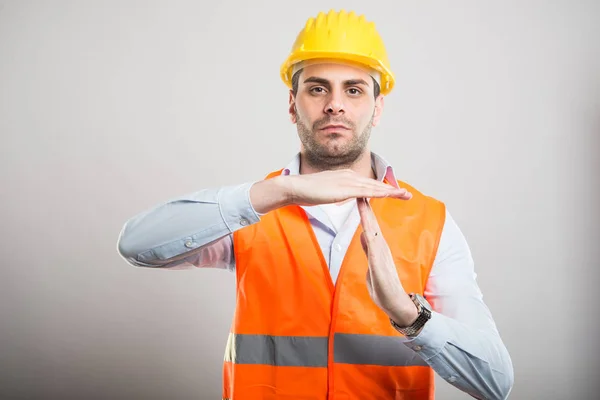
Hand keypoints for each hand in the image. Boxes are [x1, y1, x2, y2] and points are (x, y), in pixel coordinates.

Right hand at [284, 169, 411, 205]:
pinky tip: (389, 195)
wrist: (295, 187)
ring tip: (405, 195)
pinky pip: (367, 192)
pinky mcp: (345, 189)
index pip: (368, 184)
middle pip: (375, 184)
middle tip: (407, 195)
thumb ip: (337, 194)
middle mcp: (350, 176)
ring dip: (391, 192)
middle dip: (392, 190)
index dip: (382, 188)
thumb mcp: (327, 193)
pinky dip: (380, 193)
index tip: (394, 193)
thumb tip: (341, 197)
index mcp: (346, 177)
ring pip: (375, 187)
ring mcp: (348, 181)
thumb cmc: (307, 192)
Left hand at [357, 198, 417, 326]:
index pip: (368, 225)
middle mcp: (380, 248)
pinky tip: (366, 229)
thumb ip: (367, 249)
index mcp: (376, 248)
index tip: (358, 196)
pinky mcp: (379, 265)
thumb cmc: (383, 287)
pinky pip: (373, 249)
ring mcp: (381, 255)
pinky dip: (369, 237)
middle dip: (366, 207)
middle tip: (361, 190)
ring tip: (363, 201)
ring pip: (372, 232)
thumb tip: (363, 235)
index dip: (364, 211)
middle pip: (371, 224)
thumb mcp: (371, 264)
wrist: (396, 304)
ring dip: (367, 217)